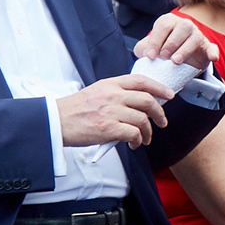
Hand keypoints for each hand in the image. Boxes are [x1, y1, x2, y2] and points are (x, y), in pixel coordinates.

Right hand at [55, 75, 171, 147]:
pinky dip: (138, 140)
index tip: (168, 94)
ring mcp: (111, 111)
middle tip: (162, 121)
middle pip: (147, 100)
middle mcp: (112, 95)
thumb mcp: (96, 92)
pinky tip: (134, 144)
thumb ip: (115, 93)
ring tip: (145, 138)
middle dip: (159, 112)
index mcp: (110, 84)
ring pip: (143, 119)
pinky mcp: (108, 128)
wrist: (56, 122)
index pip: (141, 80)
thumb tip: (136, 101)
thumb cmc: (74, 110)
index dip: (159, 87)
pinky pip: (134, 133)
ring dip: (148, 131)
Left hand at [138, 12, 216, 73]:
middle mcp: (184, 25)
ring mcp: (197, 35)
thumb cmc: (161, 51)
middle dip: (170, 43)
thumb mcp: (150, 49)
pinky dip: (213, 52)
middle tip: (163, 57)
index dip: (155, 41)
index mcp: (168, 21)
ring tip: (175, 61)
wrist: (178, 63)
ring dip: (185, 49)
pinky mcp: (207, 47)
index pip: (163, 26)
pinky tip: (213, 58)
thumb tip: (144, 52)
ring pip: (194, 37)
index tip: (150, 56)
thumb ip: (143, 48)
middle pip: (180, 28)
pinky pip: (212, 47)